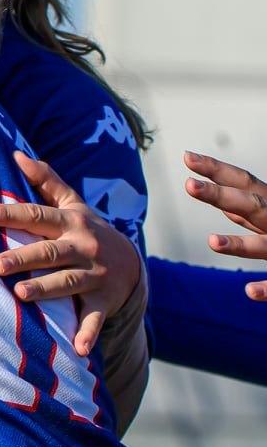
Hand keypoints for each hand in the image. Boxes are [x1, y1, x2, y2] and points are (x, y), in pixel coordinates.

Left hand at [0, 152, 142, 354]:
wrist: (132, 263)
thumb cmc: (86, 229)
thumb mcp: (72, 203)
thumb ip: (46, 180)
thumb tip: (16, 155)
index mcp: (70, 222)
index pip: (36, 215)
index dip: (10, 213)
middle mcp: (83, 247)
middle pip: (49, 251)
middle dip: (23, 256)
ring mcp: (95, 275)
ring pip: (68, 282)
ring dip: (46, 289)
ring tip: (21, 294)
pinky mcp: (104, 301)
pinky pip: (95, 318)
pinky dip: (87, 334)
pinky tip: (77, 349)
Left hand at [184, 150, 266, 299]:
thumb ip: (251, 212)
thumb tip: (224, 206)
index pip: (244, 182)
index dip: (217, 170)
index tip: (187, 157)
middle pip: (252, 206)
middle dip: (222, 196)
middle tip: (189, 185)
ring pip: (265, 246)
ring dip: (241, 244)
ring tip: (212, 242)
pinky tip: (249, 290)